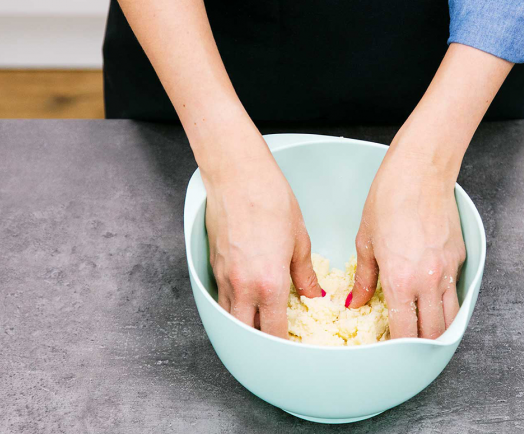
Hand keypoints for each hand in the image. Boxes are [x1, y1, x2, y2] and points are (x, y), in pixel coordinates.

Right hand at [203, 149, 321, 337]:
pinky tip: (245, 300)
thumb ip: (304, 273)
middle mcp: (242, 286)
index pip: (274, 330)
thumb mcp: (299, 239)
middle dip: (260, 342)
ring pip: (230, 316)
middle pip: (246, 332)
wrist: (237, 175)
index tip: (292, 348)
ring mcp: (223, 277)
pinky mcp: (212, 264)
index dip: (283, 345)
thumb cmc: (271, 199)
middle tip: (275, 343)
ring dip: (244, 324)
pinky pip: (221, 296)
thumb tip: (311, 293)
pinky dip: (232, 305)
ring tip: (260, 325)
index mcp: (269, 283)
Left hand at [347, 43, 512, 338]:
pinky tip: (434, 304)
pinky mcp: (459, 257)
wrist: (421, 170)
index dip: (395, 348)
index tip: (386, 351)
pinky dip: (447, 304)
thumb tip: (356, 302)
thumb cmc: (388, 199)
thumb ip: (364, 278)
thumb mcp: (366, 240)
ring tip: (423, 335)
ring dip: (437, 330)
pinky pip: (456, 291)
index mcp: (400, 280)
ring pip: (450, 317)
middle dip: (420, 347)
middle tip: (406, 349)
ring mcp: (448, 270)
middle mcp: (428, 280)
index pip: (402, 331)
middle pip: (432, 333)